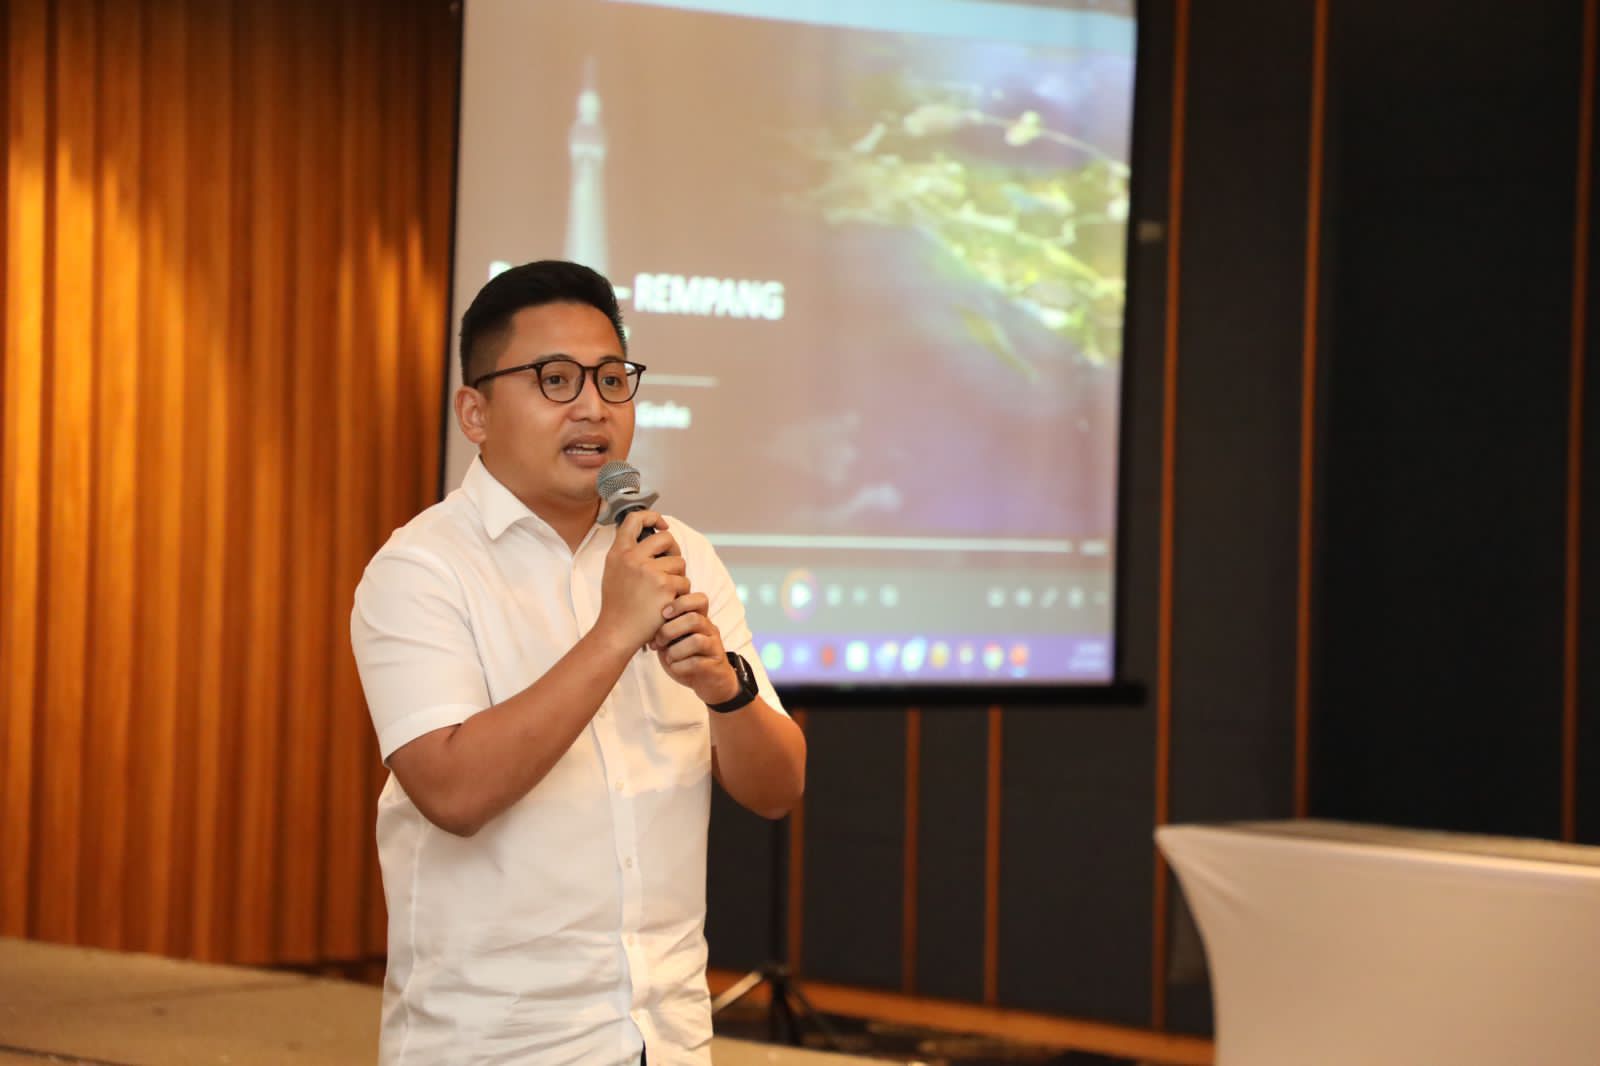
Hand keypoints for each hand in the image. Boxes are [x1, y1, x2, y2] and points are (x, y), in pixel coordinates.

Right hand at [595, 511, 689, 648]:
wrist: (617, 632)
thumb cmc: (618, 606)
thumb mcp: (613, 572)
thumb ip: (628, 555)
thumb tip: (650, 538)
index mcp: (619, 553)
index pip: (635, 519)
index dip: (652, 517)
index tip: (662, 525)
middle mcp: (633, 558)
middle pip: (666, 538)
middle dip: (674, 550)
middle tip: (671, 565)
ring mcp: (649, 571)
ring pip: (679, 563)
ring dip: (678, 577)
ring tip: (665, 593)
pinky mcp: (665, 585)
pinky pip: (684, 582)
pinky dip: (680, 594)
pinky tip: (668, 604)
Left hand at [649, 592, 739, 704]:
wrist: (709, 681)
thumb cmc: (687, 657)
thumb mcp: (674, 639)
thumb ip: (666, 628)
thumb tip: (645, 625)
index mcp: (700, 619)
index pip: (700, 599)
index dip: (680, 603)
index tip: (664, 613)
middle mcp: (710, 629)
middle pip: (694, 619)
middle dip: (670, 630)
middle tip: (659, 641)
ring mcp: (714, 646)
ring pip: (696, 641)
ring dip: (675, 650)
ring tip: (668, 657)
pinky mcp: (714, 665)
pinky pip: (696, 662)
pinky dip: (679, 666)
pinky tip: (674, 667)